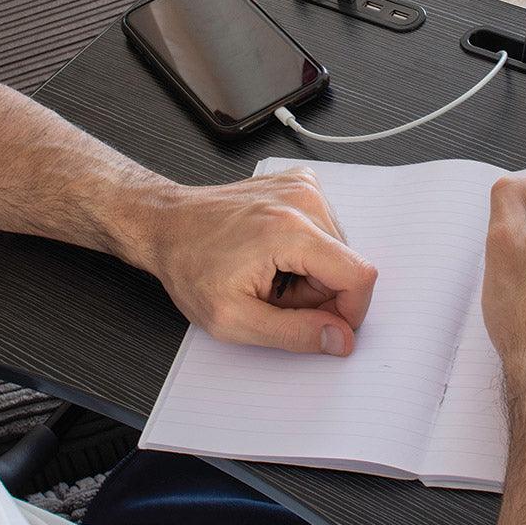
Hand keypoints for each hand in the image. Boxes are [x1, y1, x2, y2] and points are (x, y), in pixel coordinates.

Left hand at [145, 167, 376, 353]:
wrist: (166, 224)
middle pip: (348, 265)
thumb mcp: (233, 319)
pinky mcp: (302, 185)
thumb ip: (293, 333)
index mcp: (290, 231)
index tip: (321, 325)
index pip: (359, 276)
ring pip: (339, 250)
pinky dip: (307, 251)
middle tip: (276, 297)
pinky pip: (327, 230)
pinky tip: (275, 253)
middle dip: (320, 294)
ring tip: (272, 274)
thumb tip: (340, 339)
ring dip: (312, 274)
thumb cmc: (189, 266)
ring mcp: (304, 188)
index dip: (349, 311)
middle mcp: (303, 201)